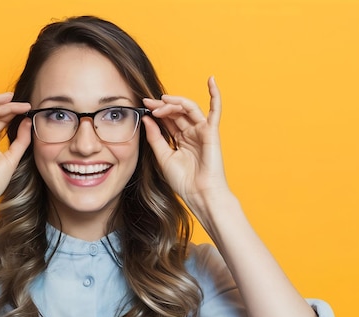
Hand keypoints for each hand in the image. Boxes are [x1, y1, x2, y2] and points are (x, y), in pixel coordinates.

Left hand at [142, 77, 228, 208]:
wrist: (199, 194)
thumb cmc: (183, 181)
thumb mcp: (163, 157)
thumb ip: (155, 137)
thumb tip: (146, 118)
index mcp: (180, 140)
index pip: (167, 119)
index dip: (156, 110)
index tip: (142, 104)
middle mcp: (191, 133)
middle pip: (177, 112)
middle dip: (162, 105)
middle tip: (148, 102)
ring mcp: (202, 131)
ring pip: (189, 108)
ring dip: (174, 103)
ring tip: (161, 104)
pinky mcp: (212, 132)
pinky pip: (215, 110)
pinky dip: (215, 94)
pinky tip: (211, 80)